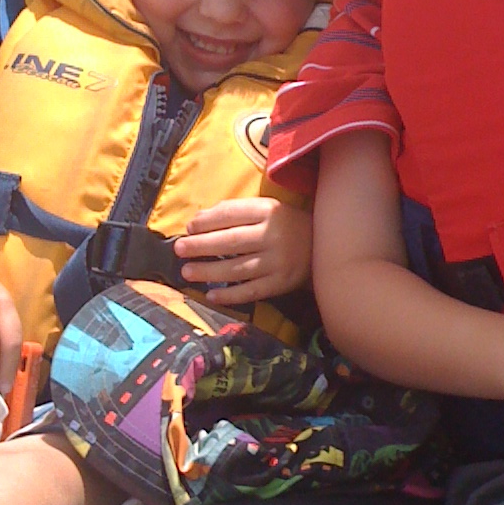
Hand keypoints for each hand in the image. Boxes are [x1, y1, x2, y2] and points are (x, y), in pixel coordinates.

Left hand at [173, 198, 311, 305]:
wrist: (324, 247)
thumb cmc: (286, 225)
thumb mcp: (266, 209)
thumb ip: (235, 212)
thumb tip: (197, 221)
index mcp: (269, 211)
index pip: (231, 214)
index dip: (207, 221)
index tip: (189, 228)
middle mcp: (273, 235)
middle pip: (230, 242)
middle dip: (201, 246)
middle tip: (179, 250)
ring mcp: (277, 262)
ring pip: (237, 269)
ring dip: (209, 272)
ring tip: (187, 272)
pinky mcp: (281, 283)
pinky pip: (251, 291)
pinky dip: (230, 295)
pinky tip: (211, 295)